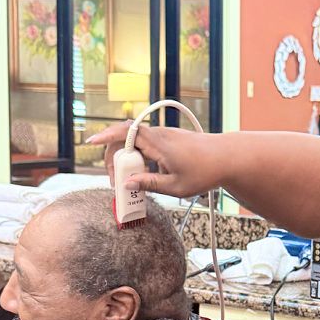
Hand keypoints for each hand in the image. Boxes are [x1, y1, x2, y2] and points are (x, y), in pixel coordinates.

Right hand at [86, 122, 222, 196]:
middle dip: (115, 159)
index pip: (125, 133)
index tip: (91, 142)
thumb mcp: (176, 186)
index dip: (106, 136)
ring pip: (136, 145)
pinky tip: (146, 176)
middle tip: (116, 182)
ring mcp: (164, 137)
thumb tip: (126, 184)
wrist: (229, 158)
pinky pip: (147, 147)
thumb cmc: (206, 172)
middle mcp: (159, 136)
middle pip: (125, 140)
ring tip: (131, 184)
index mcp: (158, 144)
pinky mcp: (169, 141)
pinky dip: (141, 159)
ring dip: (129, 161)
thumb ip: (149, 184)